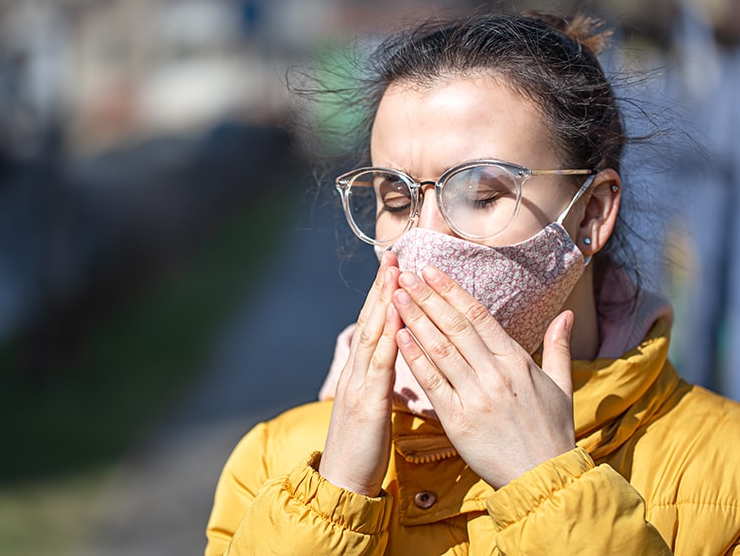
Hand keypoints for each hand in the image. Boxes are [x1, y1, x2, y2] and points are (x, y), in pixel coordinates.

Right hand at [319, 252, 402, 495]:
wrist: (341, 484)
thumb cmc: (362, 452)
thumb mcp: (371, 410)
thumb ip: (379, 383)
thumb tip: (393, 363)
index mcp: (359, 375)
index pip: (373, 327)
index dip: (382, 296)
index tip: (393, 269)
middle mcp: (355, 373)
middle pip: (370, 322)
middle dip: (382, 287)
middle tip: (393, 256)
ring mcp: (357, 385)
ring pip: (372, 335)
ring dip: (384, 302)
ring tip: (395, 273)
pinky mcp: (366, 403)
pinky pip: (379, 365)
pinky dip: (388, 338)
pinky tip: (399, 318)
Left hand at [392, 265, 575, 488]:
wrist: (544, 478)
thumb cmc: (552, 432)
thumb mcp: (561, 386)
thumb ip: (557, 347)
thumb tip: (565, 314)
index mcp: (517, 361)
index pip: (478, 315)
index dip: (451, 290)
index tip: (431, 271)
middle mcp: (495, 373)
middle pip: (455, 325)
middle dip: (427, 296)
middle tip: (405, 275)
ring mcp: (476, 396)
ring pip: (440, 349)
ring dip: (415, 319)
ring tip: (396, 297)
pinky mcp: (458, 420)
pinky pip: (432, 382)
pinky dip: (415, 358)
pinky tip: (399, 337)